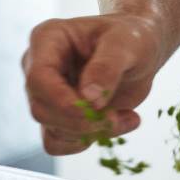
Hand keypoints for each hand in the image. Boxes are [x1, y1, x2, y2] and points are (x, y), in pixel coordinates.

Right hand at [22, 13, 168, 156]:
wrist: (140, 52)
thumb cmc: (131, 37)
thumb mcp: (126, 42)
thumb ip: (107, 66)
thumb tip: (89, 98)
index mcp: (48, 39)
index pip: (38, 77)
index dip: (61, 100)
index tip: (95, 108)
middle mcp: (39, 67)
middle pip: (40, 108)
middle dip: (80, 121)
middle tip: (115, 117)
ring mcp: (46, 94)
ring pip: (51, 130)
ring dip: (89, 133)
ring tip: (124, 117)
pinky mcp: (58, 115)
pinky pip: (59, 142)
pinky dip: (90, 140)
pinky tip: (119, 123)